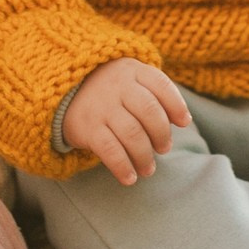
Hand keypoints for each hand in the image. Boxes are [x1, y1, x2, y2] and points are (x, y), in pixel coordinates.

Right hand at [64, 58, 188, 185]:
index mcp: (132, 70)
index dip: (176, 105)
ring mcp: (101, 106)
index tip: (184, 122)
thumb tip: (184, 120)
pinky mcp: (87, 127)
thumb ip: (156, 94)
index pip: (161, 85)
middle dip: (161, 134)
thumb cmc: (111, 90)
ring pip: (132, 133)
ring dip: (145, 156)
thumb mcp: (131, 80)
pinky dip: (123, 167)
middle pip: (149, 111)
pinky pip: (110, 150)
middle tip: (163, 149)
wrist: (64, 92)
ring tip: (148, 169)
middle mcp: (117, 86)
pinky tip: (130, 177)